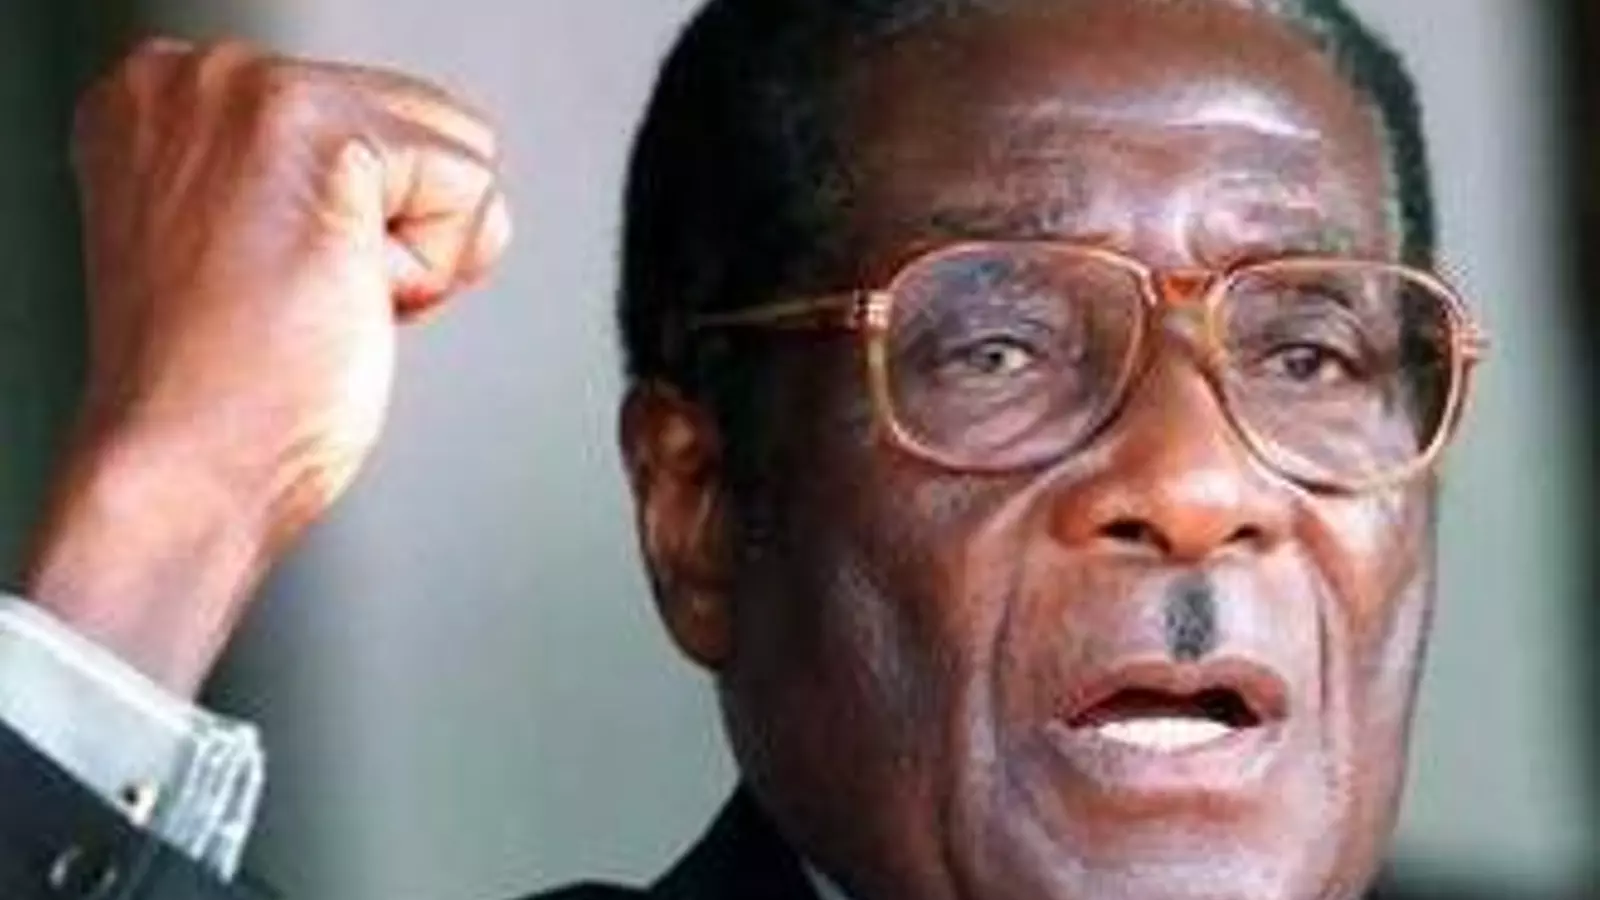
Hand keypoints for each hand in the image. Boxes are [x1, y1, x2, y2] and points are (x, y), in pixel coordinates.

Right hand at [24, 39, 511, 694]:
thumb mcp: (255, 239)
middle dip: (401, 230)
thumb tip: (420, 176)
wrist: (185, 468)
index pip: (378, 115)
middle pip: (429, 122)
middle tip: (305, 296)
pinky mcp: (319, 139)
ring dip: (419, 252)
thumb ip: (316, 177)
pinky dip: (433, 269)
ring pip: (458, 150)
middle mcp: (199, 75)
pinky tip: (342, 300)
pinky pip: (470, 186)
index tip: (282, 278)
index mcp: (173, 94)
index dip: (371, 221)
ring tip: (319, 296)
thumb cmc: (224, 390)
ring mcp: (251, 95)